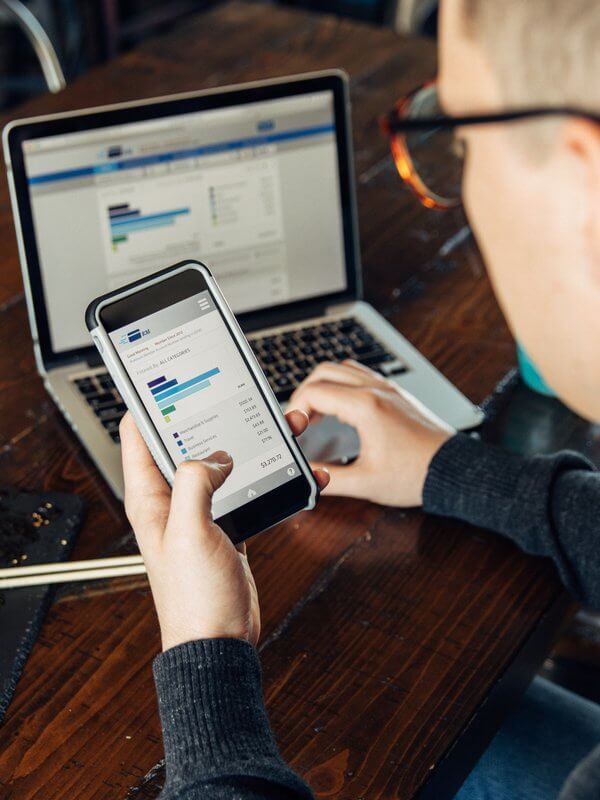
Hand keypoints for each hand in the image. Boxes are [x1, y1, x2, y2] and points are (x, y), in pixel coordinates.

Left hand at [119, 411, 328, 651]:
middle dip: (212, 416)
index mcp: (150, 497)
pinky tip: (292, 469)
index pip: (138, 434)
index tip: (171, 377)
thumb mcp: (188, 532)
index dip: (150, 401)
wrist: (219, 641)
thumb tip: (216, 455)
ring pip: (222, 463)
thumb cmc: (194, 598)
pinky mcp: (226, 525)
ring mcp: (200, 511)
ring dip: (247, 444)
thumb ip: (196, 484)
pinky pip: (245, 488)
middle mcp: (172, 500)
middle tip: (237, 393)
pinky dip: (266, 475)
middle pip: (187, 442)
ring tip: (280, 425)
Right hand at [289, 360, 454, 506]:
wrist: (452, 470)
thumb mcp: (365, 482)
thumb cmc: (416, 474)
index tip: (294, 430)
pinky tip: (341, 410)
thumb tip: (307, 475)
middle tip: (300, 421)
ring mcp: (387, 389)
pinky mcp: (395, 395)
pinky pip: (360, 375)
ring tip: (316, 415)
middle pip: (323, 372)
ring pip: (342, 368)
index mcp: (365, 406)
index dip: (295, 410)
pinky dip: (341, 385)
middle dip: (303, 394)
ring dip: (322, 386)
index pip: (314, 392)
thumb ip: (329, 479)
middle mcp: (375, 390)